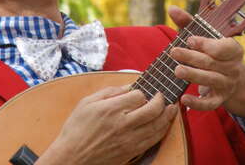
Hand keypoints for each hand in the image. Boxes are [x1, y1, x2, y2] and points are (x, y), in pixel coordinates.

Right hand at [39, 86, 177, 164]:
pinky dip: (162, 131)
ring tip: (172, 108)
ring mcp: (129, 140)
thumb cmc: (76, 129)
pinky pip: (153, 140)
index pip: (139, 96)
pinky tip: (163, 125)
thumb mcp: (87, 103)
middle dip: (162, 100)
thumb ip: (109, 92)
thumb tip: (128, 87)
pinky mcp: (132, 152)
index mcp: (112, 109)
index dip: (143, 91)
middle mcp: (123, 124)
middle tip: (163, 95)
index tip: (144, 91)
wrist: (72, 157)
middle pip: (153, 109)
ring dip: (168, 115)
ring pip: (158, 126)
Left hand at [167, 6, 244, 122]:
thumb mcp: (202, 37)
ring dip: (194, 75)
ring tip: (177, 70)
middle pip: (212, 62)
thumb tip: (172, 8)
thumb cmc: (211, 52)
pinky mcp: (219, 99)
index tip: (190, 39)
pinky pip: (210, 104)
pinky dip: (198, 103)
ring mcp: (227, 84)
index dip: (207, 44)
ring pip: (211, 80)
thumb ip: (187, 23)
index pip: (224, 47)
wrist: (229, 78)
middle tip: (174, 52)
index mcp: (233, 49)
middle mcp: (233, 67)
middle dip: (192, 57)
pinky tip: (184, 99)